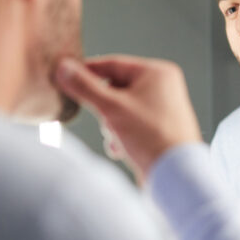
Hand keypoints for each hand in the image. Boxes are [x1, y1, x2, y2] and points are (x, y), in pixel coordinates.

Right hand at [54, 55, 201, 183]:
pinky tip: (123, 149)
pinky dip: (121, 136)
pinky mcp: (159, 128)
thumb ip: (85, 87)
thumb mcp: (111, 108)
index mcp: (158, 73)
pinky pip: (131, 124)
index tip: (66, 77)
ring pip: (120, 109)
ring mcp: (162, 108)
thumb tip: (64, 68)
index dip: (87, 71)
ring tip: (118, 138)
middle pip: (116, 89)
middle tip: (105, 120)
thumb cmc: (152, 137)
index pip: (113, 64)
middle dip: (104, 109)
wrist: (175, 175)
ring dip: (111, 125)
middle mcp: (163, 87)